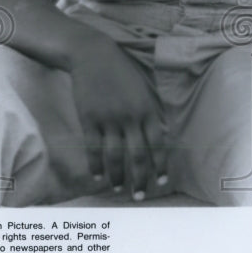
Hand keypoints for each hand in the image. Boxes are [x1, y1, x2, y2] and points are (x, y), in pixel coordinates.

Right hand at [68, 39, 168, 199]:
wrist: (94, 56)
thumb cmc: (123, 73)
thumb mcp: (145, 90)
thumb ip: (152, 113)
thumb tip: (161, 137)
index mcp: (148, 110)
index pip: (158, 145)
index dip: (160, 166)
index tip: (162, 183)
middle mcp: (130, 117)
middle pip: (137, 156)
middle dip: (140, 179)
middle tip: (140, 196)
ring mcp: (109, 119)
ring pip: (114, 156)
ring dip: (117, 176)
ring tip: (119, 189)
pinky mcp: (89, 119)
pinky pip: (93, 148)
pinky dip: (96, 165)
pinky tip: (98, 176)